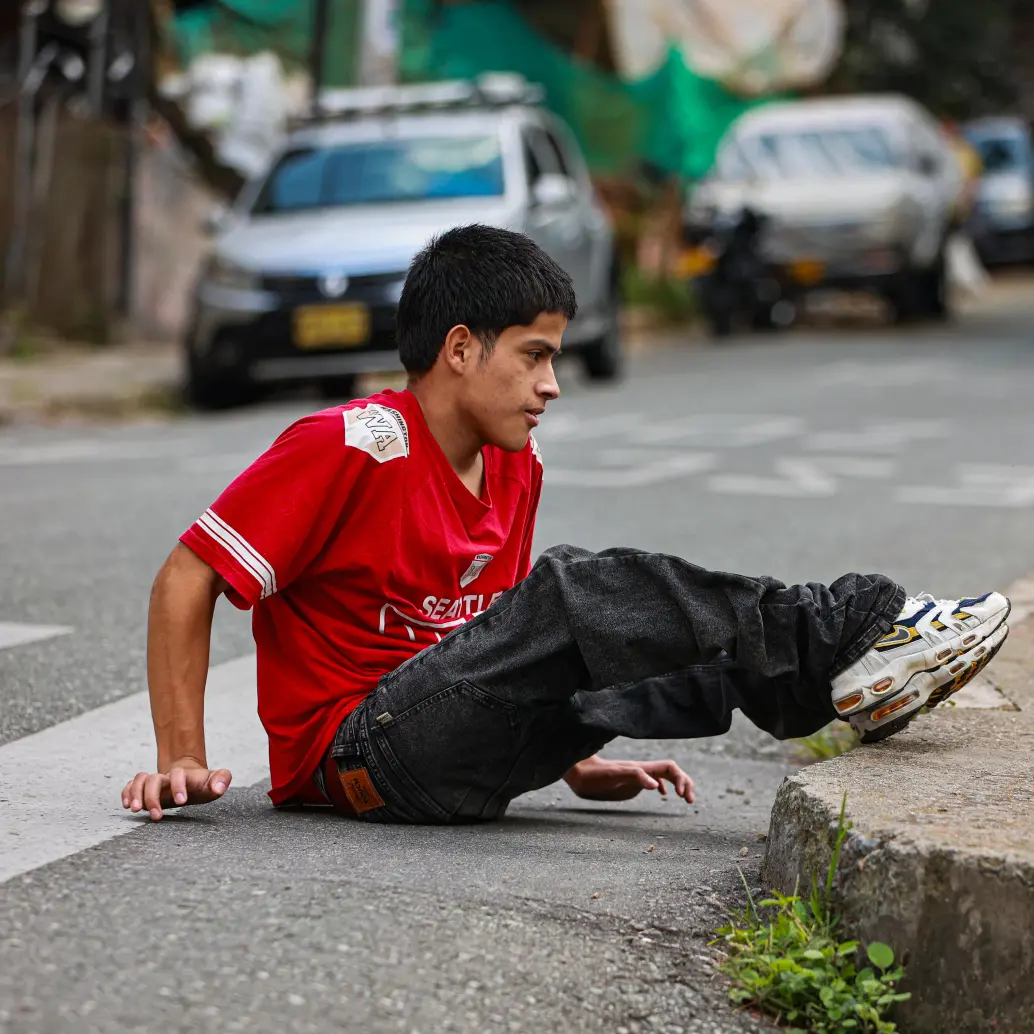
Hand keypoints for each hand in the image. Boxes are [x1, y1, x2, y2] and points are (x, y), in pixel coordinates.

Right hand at [121, 757, 231, 821]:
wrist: (190, 777)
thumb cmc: (203, 783)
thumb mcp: (215, 781)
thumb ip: (222, 779)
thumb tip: (219, 788)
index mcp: (184, 775)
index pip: (178, 774)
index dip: (178, 786)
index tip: (182, 802)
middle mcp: (167, 777)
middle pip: (153, 779)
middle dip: (152, 797)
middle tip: (157, 816)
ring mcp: (154, 782)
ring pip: (140, 780)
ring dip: (135, 794)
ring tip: (135, 809)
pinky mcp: (144, 789)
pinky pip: (130, 785)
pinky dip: (126, 793)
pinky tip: (126, 805)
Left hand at [564, 756, 694, 803]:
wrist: (580, 774)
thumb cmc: (595, 775)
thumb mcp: (614, 777)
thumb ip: (635, 776)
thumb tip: (656, 784)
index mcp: (642, 768)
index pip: (670, 768)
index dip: (681, 779)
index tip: (682, 796)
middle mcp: (643, 771)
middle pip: (672, 771)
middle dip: (686, 783)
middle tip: (690, 801)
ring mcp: (638, 776)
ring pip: (665, 776)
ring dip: (678, 784)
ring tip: (686, 799)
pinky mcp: (631, 783)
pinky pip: (653, 781)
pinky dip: (664, 786)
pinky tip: (662, 795)